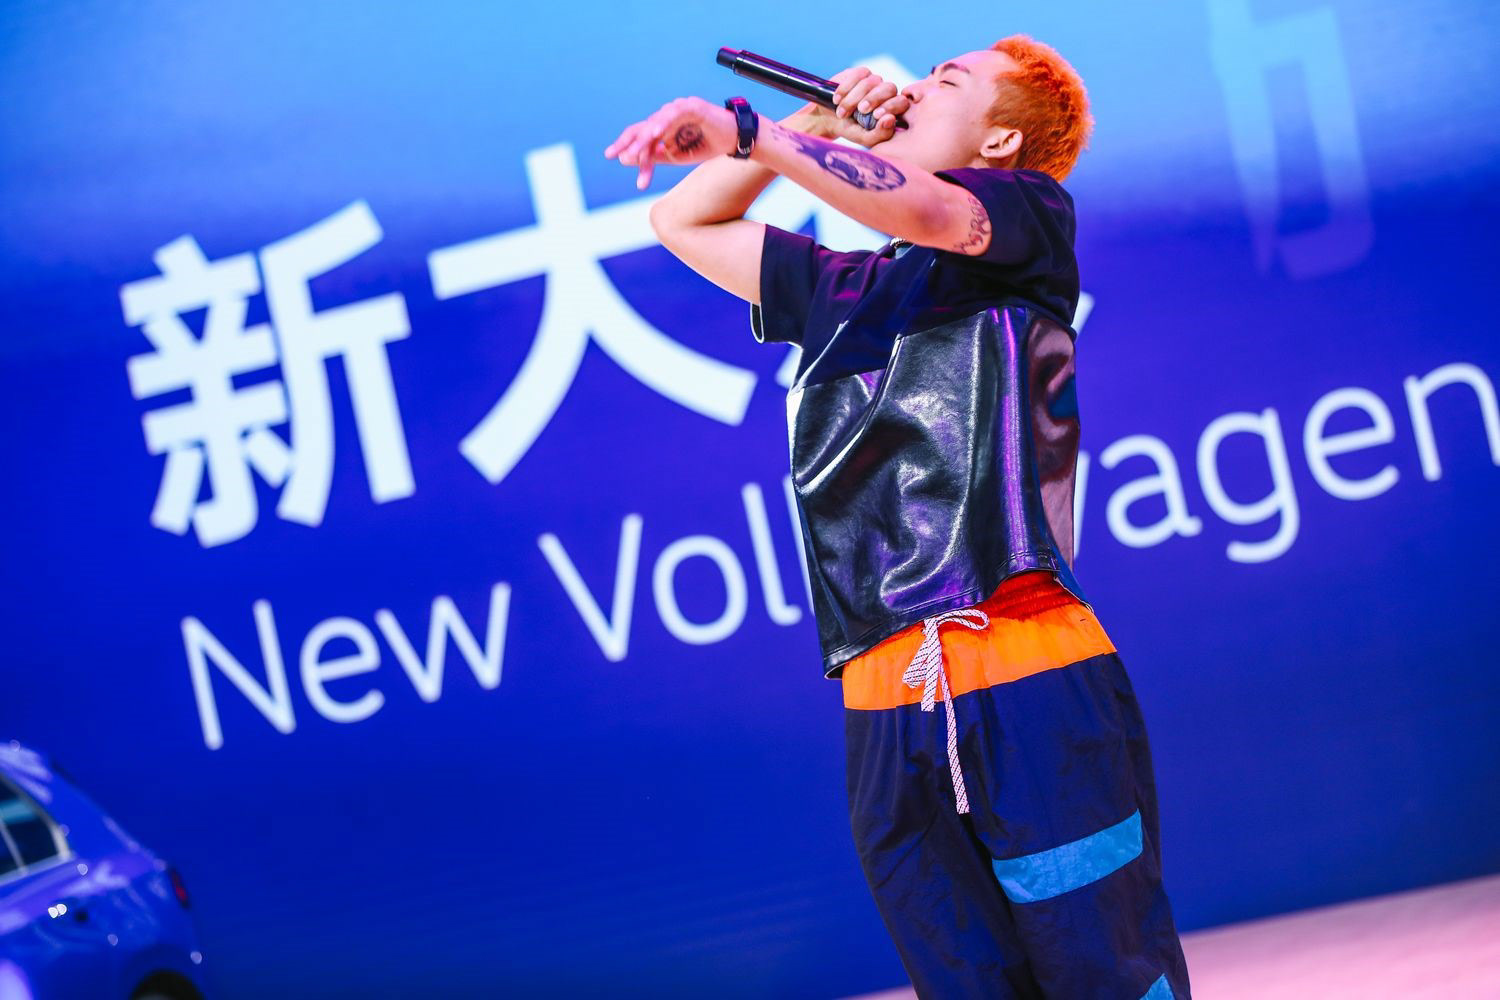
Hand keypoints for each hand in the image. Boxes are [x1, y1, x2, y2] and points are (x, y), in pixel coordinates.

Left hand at [603, 97, 738, 188]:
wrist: (734, 141)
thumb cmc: (707, 145)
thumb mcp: (676, 156)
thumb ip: (654, 156)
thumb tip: (627, 159)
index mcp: (663, 125)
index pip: (640, 133)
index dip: (625, 143)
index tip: (611, 155)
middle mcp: (668, 114)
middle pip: (644, 127)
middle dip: (630, 144)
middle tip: (619, 157)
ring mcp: (679, 108)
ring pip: (656, 123)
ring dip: (644, 140)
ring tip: (634, 156)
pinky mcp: (693, 106)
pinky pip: (675, 114)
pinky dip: (664, 123)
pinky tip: (656, 134)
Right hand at [802, 67, 912, 147]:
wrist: (829, 119)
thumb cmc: (851, 130)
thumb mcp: (865, 138)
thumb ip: (880, 134)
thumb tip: (890, 119)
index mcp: (891, 109)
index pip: (901, 102)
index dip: (891, 106)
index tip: (876, 115)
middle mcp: (885, 93)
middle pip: (889, 88)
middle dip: (874, 99)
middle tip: (861, 110)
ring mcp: (873, 81)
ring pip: (871, 82)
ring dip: (854, 99)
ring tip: (842, 113)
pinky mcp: (859, 73)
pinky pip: (858, 75)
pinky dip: (845, 88)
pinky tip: (837, 100)